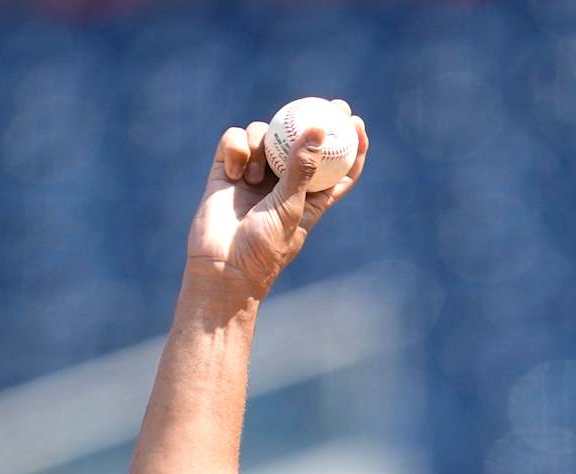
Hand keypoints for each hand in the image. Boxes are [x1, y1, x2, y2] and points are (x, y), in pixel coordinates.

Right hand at [185, 100, 368, 298]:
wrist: (220, 266)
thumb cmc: (263, 247)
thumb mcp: (290, 207)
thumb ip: (302, 168)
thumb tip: (319, 130)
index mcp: (311, 197)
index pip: (338, 168)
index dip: (350, 145)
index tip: (356, 122)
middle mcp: (284, 182)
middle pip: (302, 142)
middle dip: (314, 120)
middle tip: (328, 105)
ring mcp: (255, 174)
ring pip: (265, 135)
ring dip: (261, 146)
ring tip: (254, 178)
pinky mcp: (227, 170)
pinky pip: (234, 140)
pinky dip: (236, 149)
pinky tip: (234, 174)